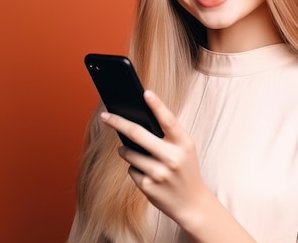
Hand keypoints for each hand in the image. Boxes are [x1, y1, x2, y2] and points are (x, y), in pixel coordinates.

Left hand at [100, 90, 211, 224]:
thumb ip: (168, 135)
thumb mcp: (185, 149)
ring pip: (128, 153)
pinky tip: (147, 174)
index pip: (169, 120)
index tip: (145, 93)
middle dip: (118, 122)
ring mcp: (159, 173)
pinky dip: (134, 168)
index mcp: (184, 144)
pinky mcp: (148, 186)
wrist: (192, 203)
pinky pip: (131, 169)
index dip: (157, 105)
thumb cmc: (186, 170)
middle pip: (138, 134)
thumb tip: (138, 120)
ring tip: (133, 151)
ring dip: (124, 149)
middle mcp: (172, 157)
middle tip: (105, 116)